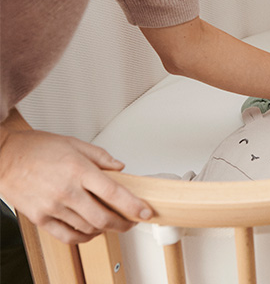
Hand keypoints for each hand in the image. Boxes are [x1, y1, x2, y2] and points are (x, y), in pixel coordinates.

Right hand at [0, 129, 152, 243]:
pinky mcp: (41, 218)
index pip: (114, 193)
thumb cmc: (36, 148)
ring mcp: (53, 207)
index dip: (133, 205)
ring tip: (113, 222)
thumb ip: (101, 156)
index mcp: (79, 170)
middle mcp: (67, 191)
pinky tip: (91, 231)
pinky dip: (84, 237)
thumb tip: (120, 168)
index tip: (145, 212)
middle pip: (103, 217)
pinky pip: (68, 236)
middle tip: (132, 221)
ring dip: (105, 229)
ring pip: (88, 228)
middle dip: (123, 223)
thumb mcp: (74, 143)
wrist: (3, 157)